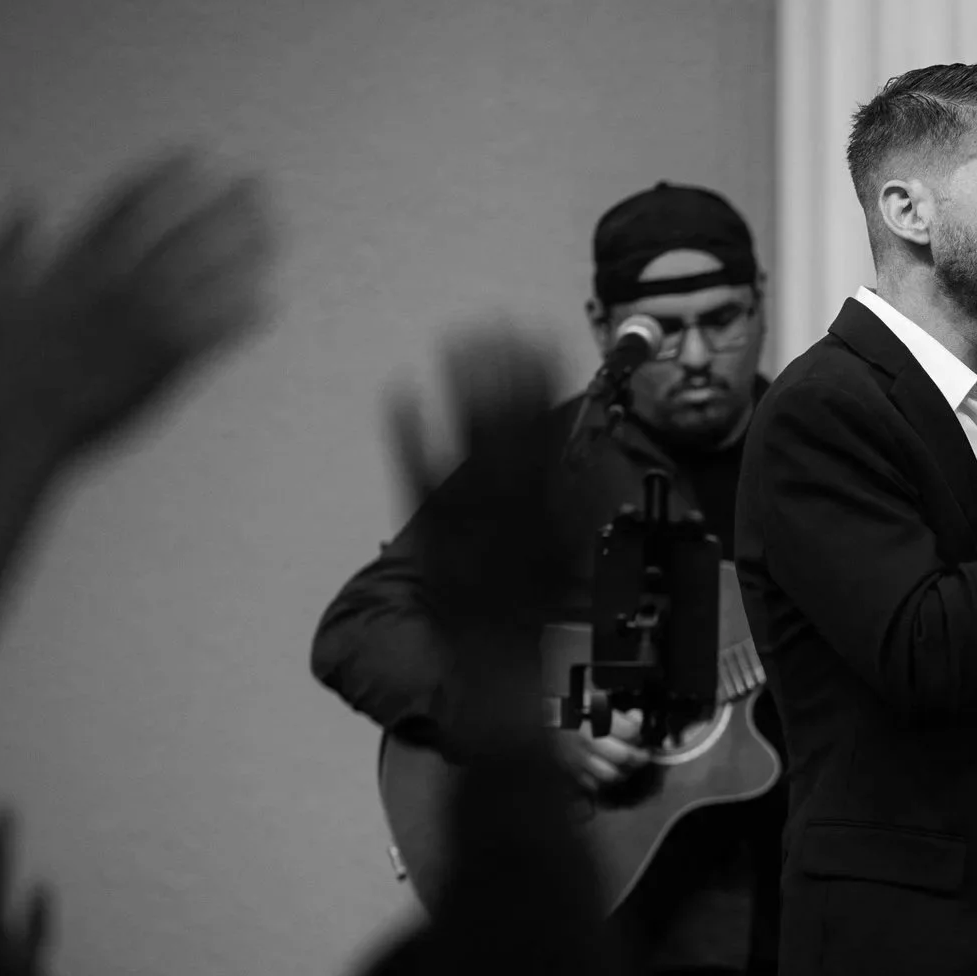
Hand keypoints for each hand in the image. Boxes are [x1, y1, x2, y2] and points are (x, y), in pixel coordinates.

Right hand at [0, 149, 276, 460]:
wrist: (18, 430)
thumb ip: (4, 241)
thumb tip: (25, 195)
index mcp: (75, 264)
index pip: (127, 205)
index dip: (164, 177)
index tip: (194, 156)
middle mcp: (116, 284)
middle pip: (181, 230)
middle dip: (223, 204)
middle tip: (258, 184)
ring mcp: (143, 320)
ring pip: (206, 274)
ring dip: (244, 250)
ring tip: (273, 231)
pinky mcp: (163, 361)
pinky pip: (212, 332)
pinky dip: (240, 318)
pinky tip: (266, 305)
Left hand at [389, 330, 570, 636]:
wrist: (490, 652)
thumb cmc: (527, 601)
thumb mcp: (562, 548)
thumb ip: (566, 498)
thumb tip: (574, 447)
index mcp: (542, 507)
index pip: (541, 431)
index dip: (538, 383)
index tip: (537, 339)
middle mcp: (506, 506)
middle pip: (502, 426)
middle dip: (500, 373)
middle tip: (496, 323)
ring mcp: (465, 514)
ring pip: (464, 439)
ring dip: (461, 389)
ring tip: (457, 340)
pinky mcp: (430, 525)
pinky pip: (416, 475)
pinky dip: (408, 435)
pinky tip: (402, 394)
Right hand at [550, 707, 658, 793]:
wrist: (540, 718)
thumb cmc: (568, 708)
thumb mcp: (593, 700)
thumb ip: (617, 712)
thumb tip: (637, 718)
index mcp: (592, 720)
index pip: (629, 731)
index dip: (639, 731)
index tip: (639, 730)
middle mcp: (585, 743)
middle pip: (623, 756)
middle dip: (638, 756)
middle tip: (643, 753)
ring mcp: (577, 760)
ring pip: (610, 775)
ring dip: (624, 771)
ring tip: (627, 765)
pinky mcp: (569, 773)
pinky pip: (593, 785)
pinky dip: (604, 781)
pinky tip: (607, 771)